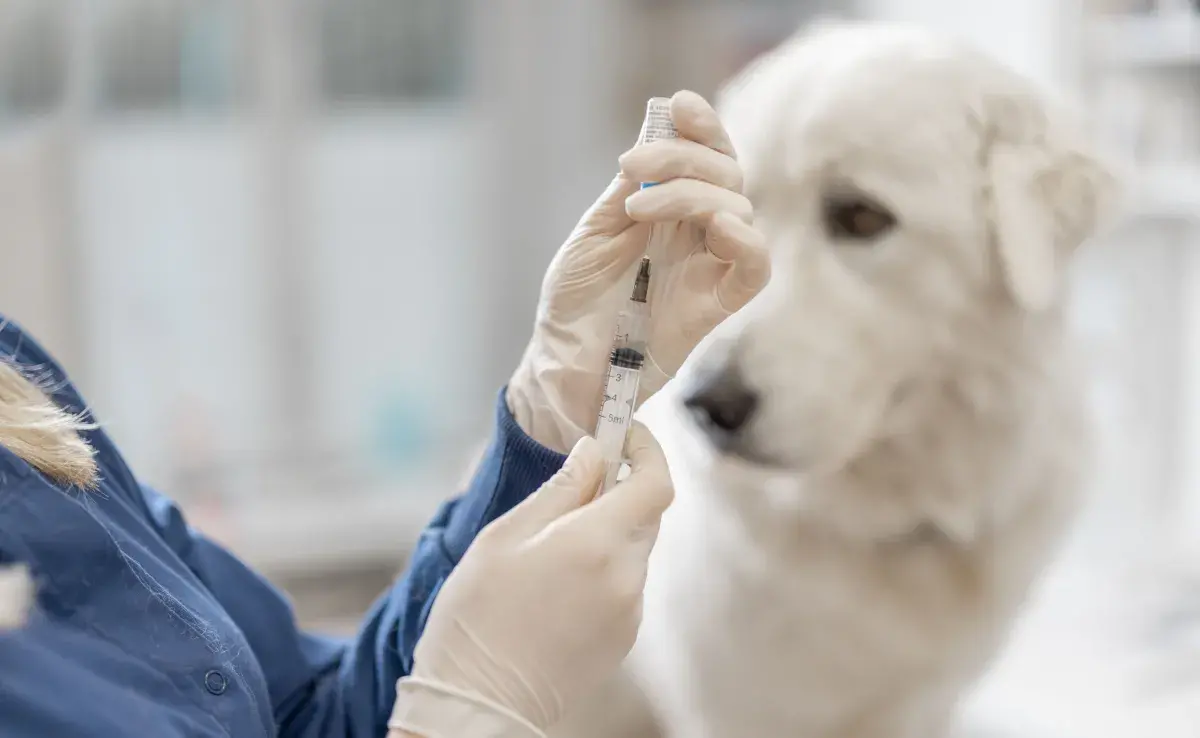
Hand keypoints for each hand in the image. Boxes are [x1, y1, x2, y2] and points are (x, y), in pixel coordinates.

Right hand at [388, 424, 672, 736]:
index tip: (624, 434)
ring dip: (608, 534)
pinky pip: (626, 585)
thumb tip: (594, 452)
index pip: (655, 482)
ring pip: (635, 550)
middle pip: (647, 514)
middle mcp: (626, 576)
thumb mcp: (505, 537)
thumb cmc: (477, 615)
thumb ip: (560, 489)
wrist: (478, 702)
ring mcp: (630, 610)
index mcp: (597, 543)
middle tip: (577, 486)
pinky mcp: (625, 637)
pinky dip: (604, 569)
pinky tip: (558, 586)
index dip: (647, 450)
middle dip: (620, 491)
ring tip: (551, 549)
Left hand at [508, 90, 769, 452]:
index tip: (679, 106)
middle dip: (684, 156)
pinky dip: (745, 242)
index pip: (707, 157)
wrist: (564, 362)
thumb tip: (657, 131)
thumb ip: (630, 187)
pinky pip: (755, 267)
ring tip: (638, 210)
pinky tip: (718, 228)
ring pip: (738, 209)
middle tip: (635, 164)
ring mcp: (710, 267)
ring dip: (692, 194)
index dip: (703, 127)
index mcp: (671, 211)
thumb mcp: (595, 231)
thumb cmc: (575, 301)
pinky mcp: (718, 304)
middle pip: (725, 175)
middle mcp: (698, 234)